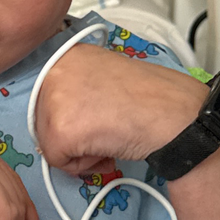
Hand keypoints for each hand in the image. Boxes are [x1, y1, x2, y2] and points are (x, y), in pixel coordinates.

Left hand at [33, 44, 206, 176]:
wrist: (176, 115)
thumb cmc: (149, 99)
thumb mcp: (102, 76)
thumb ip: (75, 88)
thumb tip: (55, 113)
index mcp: (66, 54)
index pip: (45, 97)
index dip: (70, 115)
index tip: (89, 116)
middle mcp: (54, 71)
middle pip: (43, 121)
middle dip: (73, 135)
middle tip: (105, 128)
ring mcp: (55, 99)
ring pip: (49, 144)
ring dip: (80, 151)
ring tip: (109, 135)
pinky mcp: (61, 129)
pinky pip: (59, 162)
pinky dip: (85, 165)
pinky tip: (109, 148)